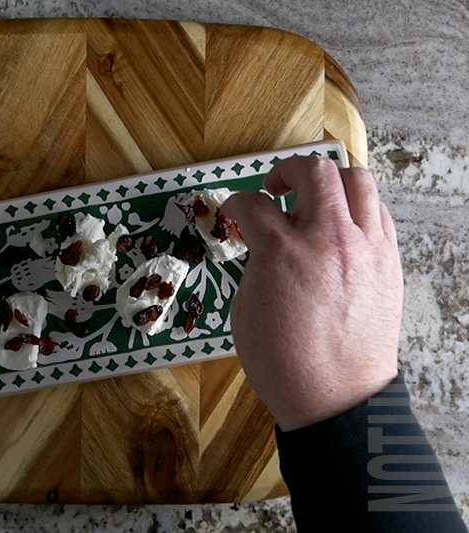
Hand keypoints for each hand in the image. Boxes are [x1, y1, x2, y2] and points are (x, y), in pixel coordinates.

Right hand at [222, 156, 403, 431]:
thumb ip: (257, 263)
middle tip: (273, 189)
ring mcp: (365, 248)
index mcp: (283, 252)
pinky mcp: (388, 262)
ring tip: (313, 200)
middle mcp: (328, 239)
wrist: (335, 398)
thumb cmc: (283, 362)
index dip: (235, 204)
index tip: (233, 211)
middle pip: (313, 171)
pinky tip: (340, 228)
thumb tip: (266, 245)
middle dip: (285, 171)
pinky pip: (377, 213)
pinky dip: (355, 208)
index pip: (254, 206)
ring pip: (357, 180)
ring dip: (329, 182)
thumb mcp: (247, 308)